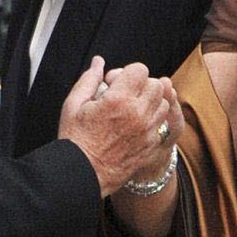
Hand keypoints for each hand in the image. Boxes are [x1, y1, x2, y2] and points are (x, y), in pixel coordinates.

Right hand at [59, 59, 183, 197]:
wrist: (83, 174)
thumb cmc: (75, 141)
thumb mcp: (73, 105)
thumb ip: (89, 80)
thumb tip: (99, 62)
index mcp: (118, 100)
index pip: (140, 70)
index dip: (129, 73)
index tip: (118, 83)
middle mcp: (137, 114)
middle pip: (156, 85)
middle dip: (142, 85)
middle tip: (127, 95)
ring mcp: (147, 131)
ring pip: (163, 104)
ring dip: (150, 103)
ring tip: (132, 111)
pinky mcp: (151, 146)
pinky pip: (162, 125)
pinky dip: (152, 122)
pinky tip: (135, 127)